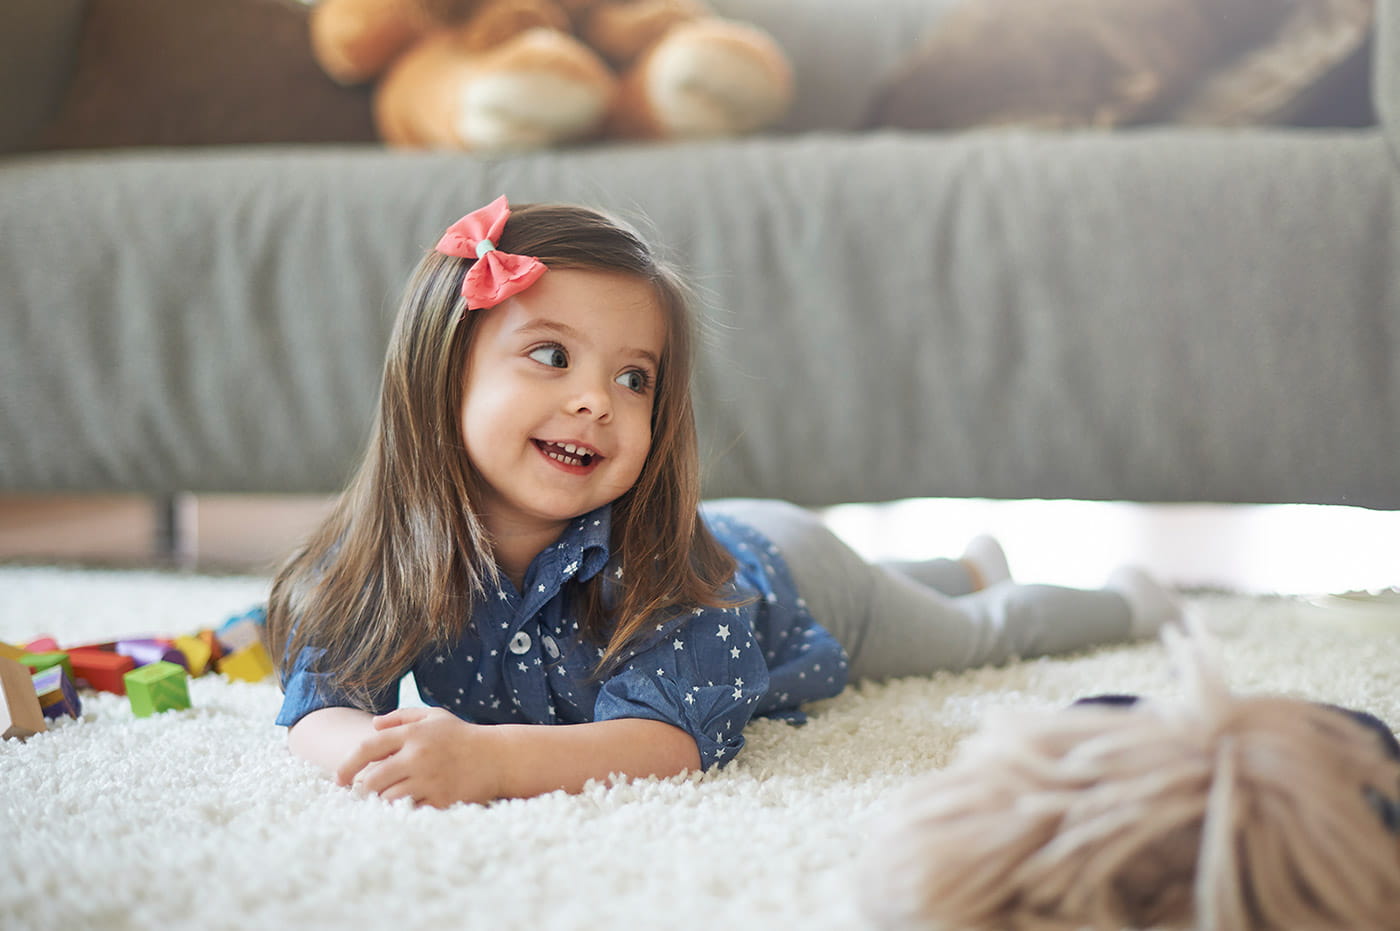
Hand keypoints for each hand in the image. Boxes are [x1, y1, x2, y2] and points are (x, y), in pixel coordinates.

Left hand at [334, 706, 502, 807]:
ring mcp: (430, 779)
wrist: (498, 757)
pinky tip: (403, 807)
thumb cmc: (463, 736)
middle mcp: (419, 756)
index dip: (348, 764)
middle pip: (373, 779)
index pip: (368, 747)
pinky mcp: (441, 799)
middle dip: (362, 789)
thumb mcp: (435, 717)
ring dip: (381, 801)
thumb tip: (373, 726)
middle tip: (361, 793)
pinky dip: (401, 811)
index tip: (339, 778)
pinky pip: (409, 810)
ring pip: (388, 798)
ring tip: (383, 799)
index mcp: (414, 734)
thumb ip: (402, 717)